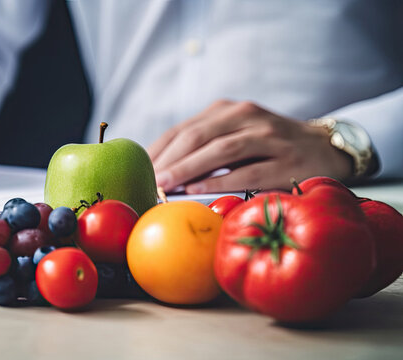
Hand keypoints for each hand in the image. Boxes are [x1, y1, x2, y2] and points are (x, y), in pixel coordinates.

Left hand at [148, 100, 352, 192]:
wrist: (324, 146)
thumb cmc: (267, 147)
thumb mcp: (234, 136)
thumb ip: (203, 147)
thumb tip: (159, 172)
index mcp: (228, 110)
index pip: (185, 128)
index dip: (159, 148)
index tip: (140, 169)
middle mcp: (247, 116)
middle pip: (199, 136)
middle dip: (170, 159)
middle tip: (148, 180)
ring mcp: (269, 137)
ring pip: (222, 151)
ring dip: (189, 168)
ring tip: (165, 185)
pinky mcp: (287, 161)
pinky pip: (248, 172)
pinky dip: (220, 181)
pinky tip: (198, 191)